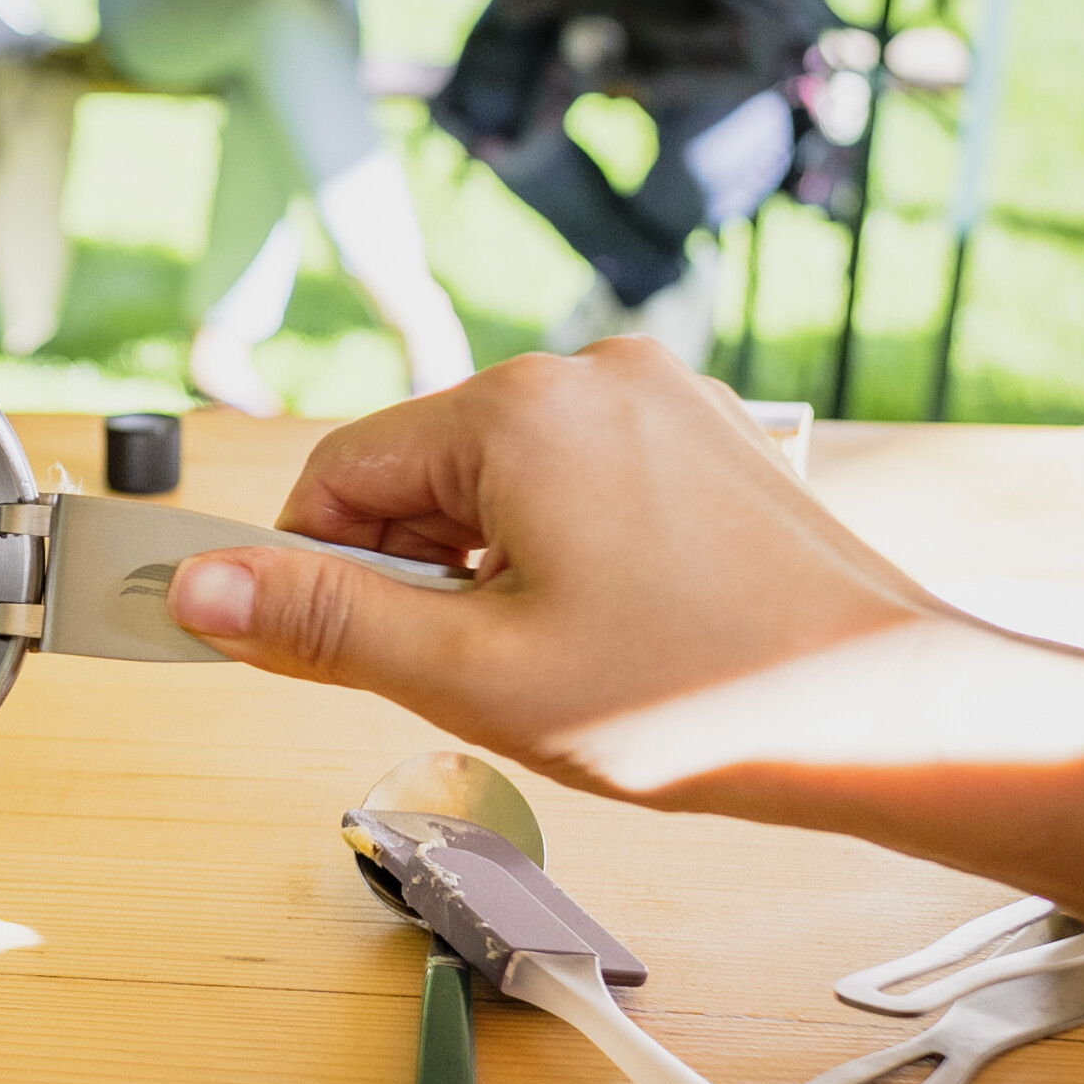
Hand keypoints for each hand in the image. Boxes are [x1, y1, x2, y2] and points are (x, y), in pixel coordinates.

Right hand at [165, 344, 932, 803]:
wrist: (888, 712)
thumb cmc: (693, 698)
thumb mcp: (475, 675)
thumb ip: (322, 622)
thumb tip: (195, 588)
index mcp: (520, 408)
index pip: (340, 470)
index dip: (315, 570)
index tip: (328, 651)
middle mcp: (588, 371)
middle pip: (424, 466)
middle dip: (417, 571)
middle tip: (474, 672)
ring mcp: (657, 394)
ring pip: (503, 476)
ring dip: (489, 564)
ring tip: (558, 656)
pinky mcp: (703, 430)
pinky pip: (581, 473)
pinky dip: (562, 545)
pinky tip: (614, 624)